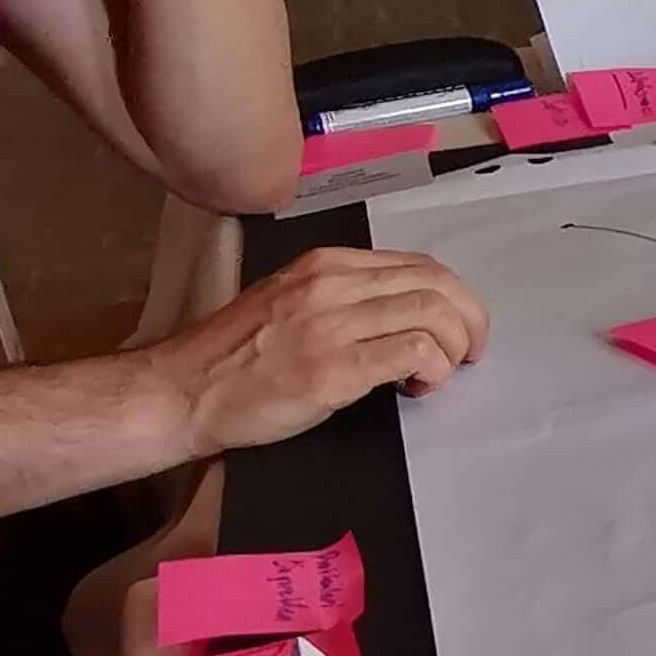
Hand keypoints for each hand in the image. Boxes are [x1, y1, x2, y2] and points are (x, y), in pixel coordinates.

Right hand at [154, 248, 490, 458]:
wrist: (185, 391)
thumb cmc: (235, 356)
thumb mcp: (291, 301)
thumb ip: (343, 297)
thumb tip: (401, 312)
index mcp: (325, 265)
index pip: (418, 264)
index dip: (453, 296)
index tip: (459, 325)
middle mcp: (333, 285)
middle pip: (437, 284)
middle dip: (470, 319)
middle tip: (470, 352)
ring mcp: (333, 324)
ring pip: (433, 314)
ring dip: (455, 347)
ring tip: (440, 374)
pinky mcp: (335, 369)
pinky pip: (414, 351)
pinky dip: (433, 369)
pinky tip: (416, 387)